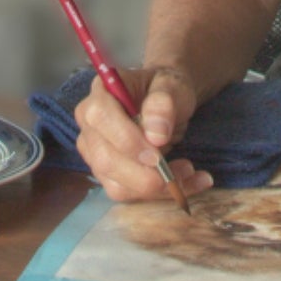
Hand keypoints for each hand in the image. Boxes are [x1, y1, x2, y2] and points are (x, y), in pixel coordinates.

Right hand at [72, 65, 212, 203]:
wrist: (166, 102)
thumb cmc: (165, 89)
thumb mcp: (172, 85)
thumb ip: (164, 102)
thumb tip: (156, 135)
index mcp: (101, 93)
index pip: (100, 117)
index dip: (126, 139)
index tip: (158, 154)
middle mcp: (90, 125)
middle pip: (105, 159)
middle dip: (145, 174)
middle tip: (183, 170)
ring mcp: (95, 153)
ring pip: (116, 184)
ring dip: (156, 188)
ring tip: (190, 173)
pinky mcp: (107, 175)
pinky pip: (128, 193)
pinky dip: (158, 194)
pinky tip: (186, 182)